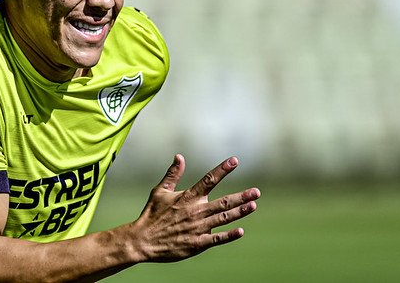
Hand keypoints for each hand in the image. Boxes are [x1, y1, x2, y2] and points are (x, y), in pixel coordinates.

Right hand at [132, 154, 259, 261]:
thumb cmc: (152, 214)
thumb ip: (172, 174)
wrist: (143, 240)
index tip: (234, 160)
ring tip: (253, 205)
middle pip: (223, 202)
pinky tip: (240, 231)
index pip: (208, 180)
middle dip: (241, 196)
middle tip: (256, 192)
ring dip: (240, 212)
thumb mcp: (160, 191)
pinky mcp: (197, 243)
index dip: (222, 170)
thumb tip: (179, 156)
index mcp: (187, 197)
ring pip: (223, 218)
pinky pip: (217, 239)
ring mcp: (198, 228)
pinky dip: (229, 235)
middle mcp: (195, 211)